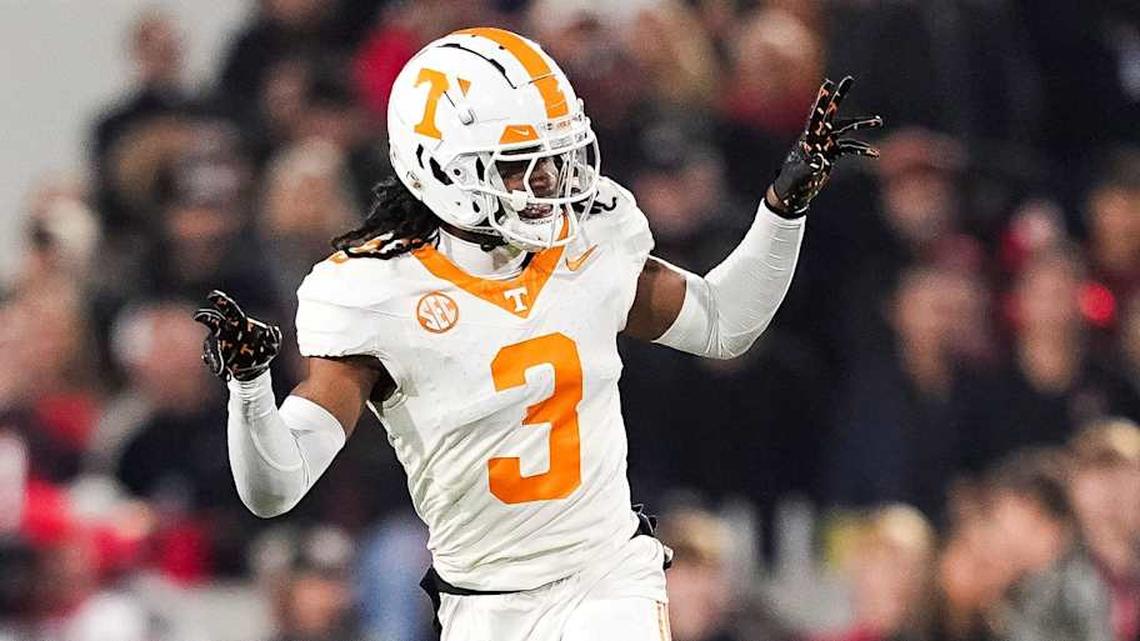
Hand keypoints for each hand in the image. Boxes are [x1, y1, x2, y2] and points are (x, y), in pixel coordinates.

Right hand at [192, 290, 281, 381]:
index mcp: (238, 322)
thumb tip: (272, 330)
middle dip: (206, 317)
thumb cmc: (262, 352)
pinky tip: (226, 375)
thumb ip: (273, 339)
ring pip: (211, 345)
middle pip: (213, 321)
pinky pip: (214, 361)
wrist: (255, 368)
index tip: (212, 295)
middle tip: (199, 316)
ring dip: (214, 355)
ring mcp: (218, 344)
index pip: (228, 308)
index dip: (220, 301)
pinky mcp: (216, 357)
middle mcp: (225, 330)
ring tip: (220, 369)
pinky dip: (218, 368)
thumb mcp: (272, 347)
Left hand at [767, 76, 881, 216]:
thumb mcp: (800, 174)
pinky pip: (850, 148)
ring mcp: (826, 143)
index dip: (821, 100)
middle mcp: (818, 136)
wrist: (794, 193)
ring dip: (862, 124)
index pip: (815, 115)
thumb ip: (809, 166)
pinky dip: (862, 150)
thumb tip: (820, 159)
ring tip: (878, 121)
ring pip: (846, 129)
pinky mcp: (832, 154)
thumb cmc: (792, 182)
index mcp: (808, 137)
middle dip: (840, 96)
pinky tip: (874, 154)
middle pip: (831, 113)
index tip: (827, 84)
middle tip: (849, 78)